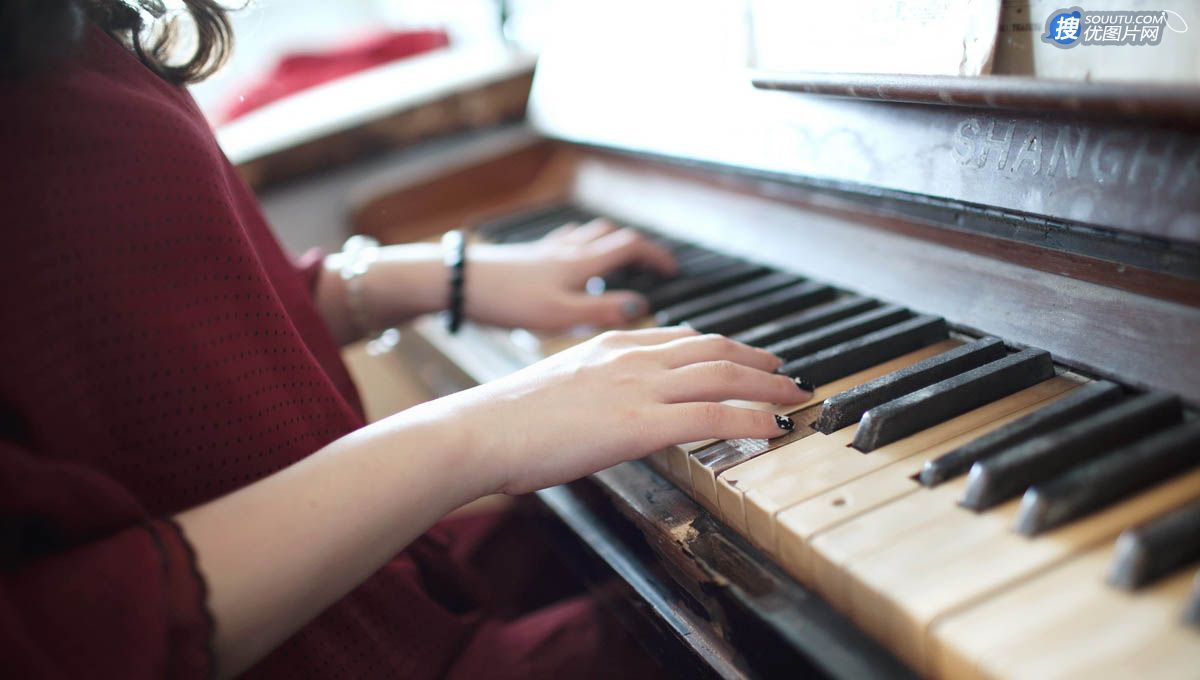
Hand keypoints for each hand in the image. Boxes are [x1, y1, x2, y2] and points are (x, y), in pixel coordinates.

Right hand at [404, 326, 811, 494]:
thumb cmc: (504, 419)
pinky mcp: (640, 423)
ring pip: (722, 375)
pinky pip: (712, 416)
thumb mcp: (556, 387)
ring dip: (766, 385)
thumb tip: (604, 412)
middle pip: (713, 348)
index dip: (721, 346)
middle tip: (784, 371)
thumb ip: (591, 390)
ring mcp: (637, 387)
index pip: (680, 337)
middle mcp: (630, 356)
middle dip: (756, 359)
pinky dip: (751, 419)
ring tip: (793, 395)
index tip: (743, 355)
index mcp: (609, 344)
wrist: (479, 430)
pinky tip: (773, 427)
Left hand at [462, 219, 676, 330]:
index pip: (631, 246)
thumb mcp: (560, 315)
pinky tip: (571, 259)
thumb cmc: (507, 301)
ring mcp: (547, 250)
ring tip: (617, 262)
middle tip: (649, 266)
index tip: (672, 270)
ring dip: (609, 243)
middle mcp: (568, 250)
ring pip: (589, 235)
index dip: (656, 255)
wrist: (460, 283)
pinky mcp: (528, 256)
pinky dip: (579, 245)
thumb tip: (641, 307)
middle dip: (636, 247)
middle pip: (613, 235)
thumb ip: (602, 311)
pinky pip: (564, 242)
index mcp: (581, 263)